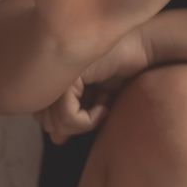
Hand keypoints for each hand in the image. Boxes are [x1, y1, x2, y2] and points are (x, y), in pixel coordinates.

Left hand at [33, 27, 152, 143]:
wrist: (143, 46)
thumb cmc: (125, 70)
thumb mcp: (95, 99)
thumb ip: (73, 117)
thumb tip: (56, 140)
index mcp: (47, 75)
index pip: (43, 118)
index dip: (70, 124)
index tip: (97, 108)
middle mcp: (45, 73)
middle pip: (46, 123)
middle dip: (78, 124)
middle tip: (102, 106)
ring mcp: (52, 74)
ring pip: (55, 124)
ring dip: (88, 121)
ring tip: (105, 102)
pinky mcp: (66, 78)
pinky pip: (68, 117)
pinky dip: (92, 119)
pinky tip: (106, 101)